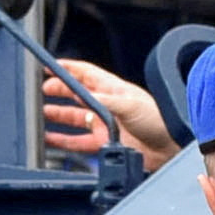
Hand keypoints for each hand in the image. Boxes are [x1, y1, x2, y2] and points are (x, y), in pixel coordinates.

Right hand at [42, 57, 179, 169]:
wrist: (171, 148)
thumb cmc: (160, 121)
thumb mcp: (131, 105)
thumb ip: (107, 100)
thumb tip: (87, 95)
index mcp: (113, 90)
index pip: (86, 74)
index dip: (68, 69)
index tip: (51, 66)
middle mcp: (107, 105)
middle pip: (77, 93)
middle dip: (60, 90)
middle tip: (44, 89)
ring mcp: (105, 124)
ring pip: (75, 116)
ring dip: (59, 114)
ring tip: (43, 112)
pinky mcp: (105, 142)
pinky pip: (77, 140)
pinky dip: (63, 140)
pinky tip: (52, 138)